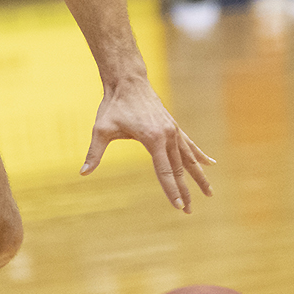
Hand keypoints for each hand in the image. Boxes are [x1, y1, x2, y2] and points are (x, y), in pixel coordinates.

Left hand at [81, 77, 215, 212]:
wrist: (128, 81)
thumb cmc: (113, 106)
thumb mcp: (101, 130)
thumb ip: (95, 152)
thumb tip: (83, 172)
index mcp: (153, 139)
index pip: (164, 171)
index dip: (171, 191)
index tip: (179, 206)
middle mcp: (168, 135)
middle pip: (178, 169)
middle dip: (185, 191)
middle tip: (189, 212)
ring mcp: (173, 130)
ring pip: (189, 158)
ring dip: (199, 176)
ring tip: (209, 193)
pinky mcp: (173, 126)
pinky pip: (190, 144)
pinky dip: (199, 155)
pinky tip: (211, 164)